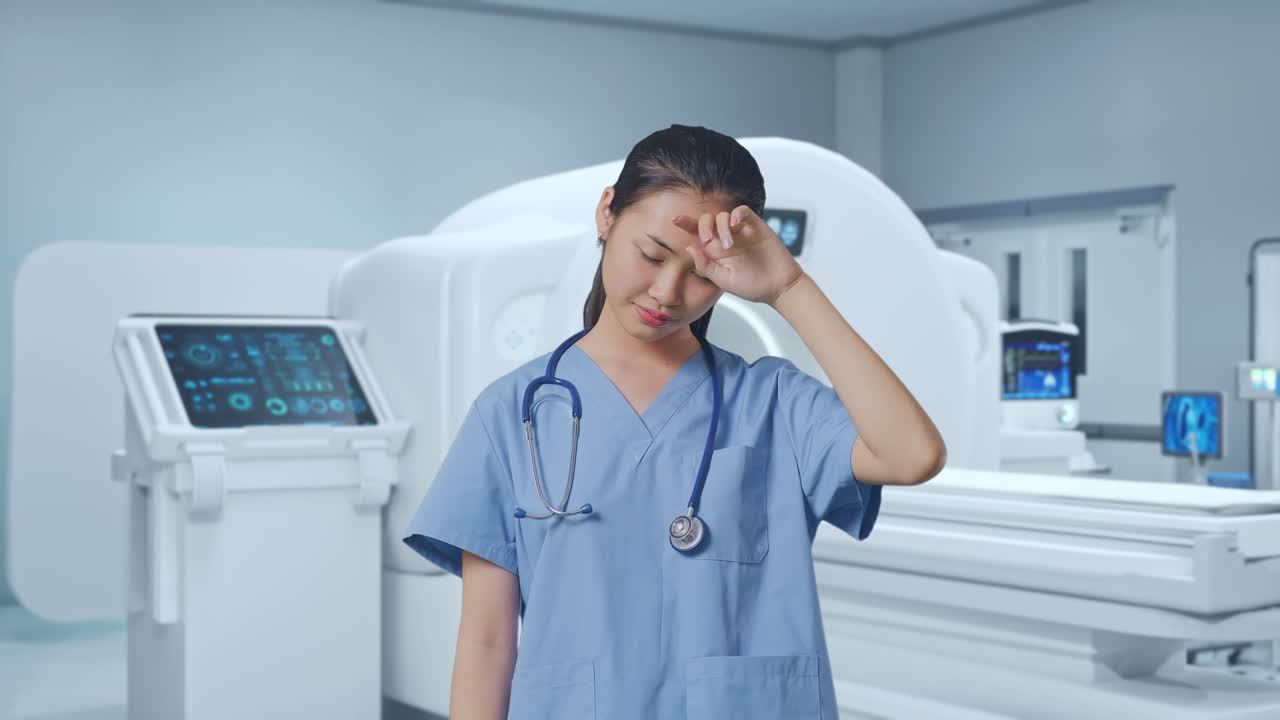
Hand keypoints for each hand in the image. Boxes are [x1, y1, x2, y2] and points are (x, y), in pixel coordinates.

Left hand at [672, 206, 803, 305]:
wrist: (779, 287)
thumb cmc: (752, 286)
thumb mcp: (723, 281)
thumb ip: (705, 266)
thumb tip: (689, 248)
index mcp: (715, 252)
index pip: (697, 234)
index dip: (686, 224)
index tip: (675, 219)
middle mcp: (726, 239)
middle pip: (708, 220)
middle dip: (702, 225)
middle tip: (707, 240)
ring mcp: (741, 232)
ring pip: (723, 216)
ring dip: (721, 227)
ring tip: (729, 245)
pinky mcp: (756, 227)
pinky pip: (743, 212)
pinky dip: (736, 214)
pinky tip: (735, 225)